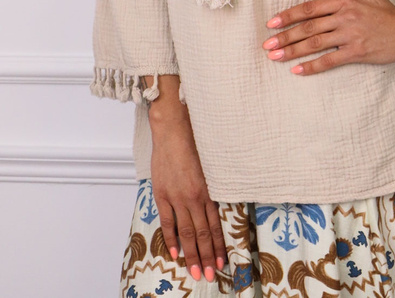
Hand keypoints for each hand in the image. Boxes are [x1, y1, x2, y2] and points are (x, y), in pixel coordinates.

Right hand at [147, 76, 225, 282]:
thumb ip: (214, 184)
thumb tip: (219, 200)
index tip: (223, 261)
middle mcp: (194, 196)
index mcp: (208, 189)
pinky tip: (175, 251)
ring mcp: (176, 196)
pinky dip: (171, 237)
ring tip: (196, 270)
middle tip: (210, 275)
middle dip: (207, 256)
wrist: (174, 128)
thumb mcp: (212, 163)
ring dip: (192, 253)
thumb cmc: (195, 140)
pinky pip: (167, 220)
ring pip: (186, 231)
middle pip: (202, 233)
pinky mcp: (162, 193)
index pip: (215, 225)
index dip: (219, 244)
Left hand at [262, 0, 394, 75]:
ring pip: (314, 43)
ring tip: (274, 57)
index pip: (310, 7)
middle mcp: (344, 17)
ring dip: (292, 51)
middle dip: (284, 36)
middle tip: (266, 43)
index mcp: (344, 1)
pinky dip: (312, 66)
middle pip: (307, 26)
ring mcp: (350, 35)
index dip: (289, 15)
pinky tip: (297, 70)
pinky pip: (330, 60)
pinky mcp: (357, 52)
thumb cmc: (389, 11)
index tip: (272, 22)